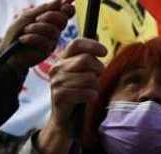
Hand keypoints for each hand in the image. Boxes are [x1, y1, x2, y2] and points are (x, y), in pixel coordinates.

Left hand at [1, 0, 73, 71]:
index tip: (61, 6)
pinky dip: (31, 38)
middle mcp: (55, 29)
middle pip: (63, 19)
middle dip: (50, 16)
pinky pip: (45, 41)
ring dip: (36, 28)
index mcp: (52, 19)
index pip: (68, 12)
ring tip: (25, 30)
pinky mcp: (47, 50)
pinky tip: (22, 39)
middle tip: (37, 18)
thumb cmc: (15, 32)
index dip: (68, 8)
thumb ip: (42, 8)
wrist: (5, 49)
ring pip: (53, 30)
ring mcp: (52, 40)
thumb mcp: (26, 16)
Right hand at [36, 38, 107, 152]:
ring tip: (92, 90)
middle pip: (85, 59)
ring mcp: (56, 82)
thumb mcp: (84, 72)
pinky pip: (84, 91)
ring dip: (95, 85)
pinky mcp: (59, 96)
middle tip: (98, 78)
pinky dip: (92, 95)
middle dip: (98, 69)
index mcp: (63, 59)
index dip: (92, 45)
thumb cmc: (79, 91)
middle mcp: (56, 68)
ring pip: (88, 77)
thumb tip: (100, 43)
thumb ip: (89, 59)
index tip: (105, 53)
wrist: (66, 118)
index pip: (76, 43)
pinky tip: (90, 97)